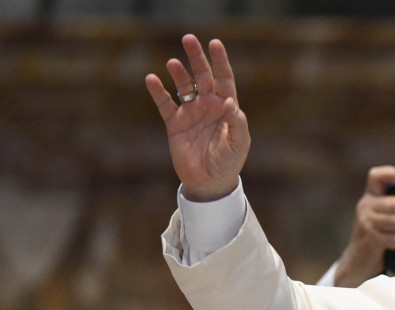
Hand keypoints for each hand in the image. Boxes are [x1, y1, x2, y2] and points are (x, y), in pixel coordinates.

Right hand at [145, 34, 249, 200]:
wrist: (209, 182)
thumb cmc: (229, 162)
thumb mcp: (239, 144)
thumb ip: (237, 123)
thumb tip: (230, 102)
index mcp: (226, 107)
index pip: (224, 79)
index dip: (220, 61)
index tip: (215, 43)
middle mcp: (208, 105)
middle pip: (202, 76)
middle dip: (197, 58)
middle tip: (188, 39)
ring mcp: (191, 112)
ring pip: (183, 86)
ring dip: (179, 73)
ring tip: (173, 63)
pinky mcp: (175, 123)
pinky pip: (165, 104)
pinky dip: (158, 92)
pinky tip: (151, 79)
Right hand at [333, 166, 394, 286]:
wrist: (355, 261)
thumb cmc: (372, 238)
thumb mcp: (378, 218)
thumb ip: (392, 208)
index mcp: (369, 198)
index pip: (375, 176)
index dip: (391, 173)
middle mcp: (365, 208)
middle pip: (394, 203)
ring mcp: (366, 224)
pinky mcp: (371, 240)